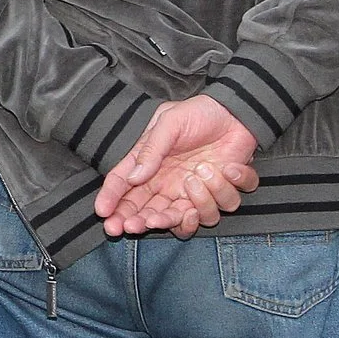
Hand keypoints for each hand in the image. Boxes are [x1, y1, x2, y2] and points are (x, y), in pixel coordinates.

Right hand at [95, 95, 260, 238]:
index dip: (112, 202)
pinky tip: (228, 167)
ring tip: (195, 178)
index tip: (104, 215)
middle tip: (133, 226)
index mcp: (150, 167)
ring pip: (189, 219)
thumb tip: (133, 177)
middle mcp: (169, 185)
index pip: (124, 187)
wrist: (235, 111)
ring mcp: (195, 193)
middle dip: (139, 222)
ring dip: (195, 203)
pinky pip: (224, 206)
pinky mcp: (221, 193)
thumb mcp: (169, 122)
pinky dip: (226, 189)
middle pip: (150, 214)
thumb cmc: (197, 113)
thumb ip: (151, 150)